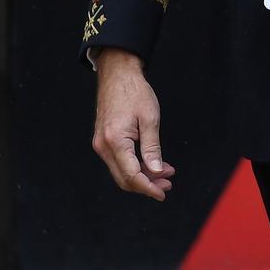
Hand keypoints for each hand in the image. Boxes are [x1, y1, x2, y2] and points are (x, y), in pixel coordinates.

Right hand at [91, 50, 175, 200]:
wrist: (118, 76)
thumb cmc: (135, 93)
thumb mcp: (150, 119)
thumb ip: (152, 148)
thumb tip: (156, 171)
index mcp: (115, 141)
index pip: (132, 175)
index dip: (148, 187)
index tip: (163, 193)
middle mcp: (103, 147)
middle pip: (124, 178)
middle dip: (147, 184)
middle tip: (168, 184)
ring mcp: (101, 145)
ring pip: (121, 171)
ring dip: (142, 176)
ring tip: (165, 173)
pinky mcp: (103, 141)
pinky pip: (119, 161)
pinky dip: (135, 166)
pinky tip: (152, 163)